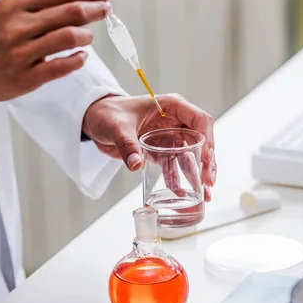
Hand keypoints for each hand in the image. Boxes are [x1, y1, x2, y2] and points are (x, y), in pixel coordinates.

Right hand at [0, 0, 113, 106]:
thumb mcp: (8, 8)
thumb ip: (41, 2)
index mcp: (14, 2)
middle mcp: (17, 25)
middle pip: (71, 12)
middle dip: (96, 9)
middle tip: (106, 9)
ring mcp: (22, 53)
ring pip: (70, 37)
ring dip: (87, 36)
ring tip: (89, 36)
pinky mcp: (26, 77)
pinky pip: (63, 66)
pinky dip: (79, 59)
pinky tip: (81, 56)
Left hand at [82, 94, 216, 200]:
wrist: (94, 120)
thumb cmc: (107, 113)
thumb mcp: (116, 126)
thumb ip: (126, 143)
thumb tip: (135, 164)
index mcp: (171, 107)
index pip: (200, 120)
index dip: (208, 140)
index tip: (207, 161)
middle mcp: (175, 122)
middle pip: (200, 141)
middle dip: (207, 164)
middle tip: (208, 183)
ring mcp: (169, 137)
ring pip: (191, 157)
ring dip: (197, 176)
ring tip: (204, 196)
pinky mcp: (161, 151)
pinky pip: (174, 167)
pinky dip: (179, 181)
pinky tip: (184, 196)